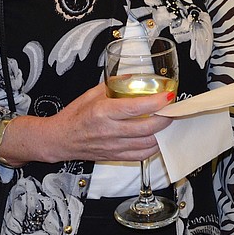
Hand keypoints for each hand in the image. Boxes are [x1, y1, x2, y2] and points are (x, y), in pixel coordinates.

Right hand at [18, 83, 173, 163]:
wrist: (60, 139)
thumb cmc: (74, 116)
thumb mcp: (91, 94)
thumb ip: (113, 86)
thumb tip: (133, 78)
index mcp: (103, 112)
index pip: (135, 108)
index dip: (155, 102)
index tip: (168, 95)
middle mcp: (109, 131)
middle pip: (146, 128)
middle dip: (165, 118)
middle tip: (173, 108)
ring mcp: (113, 146)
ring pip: (147, 144)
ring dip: (163, 133)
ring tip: (168, 122)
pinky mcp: (115, 156)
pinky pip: (141, 155)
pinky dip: (153, 147)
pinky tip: (158, 138)